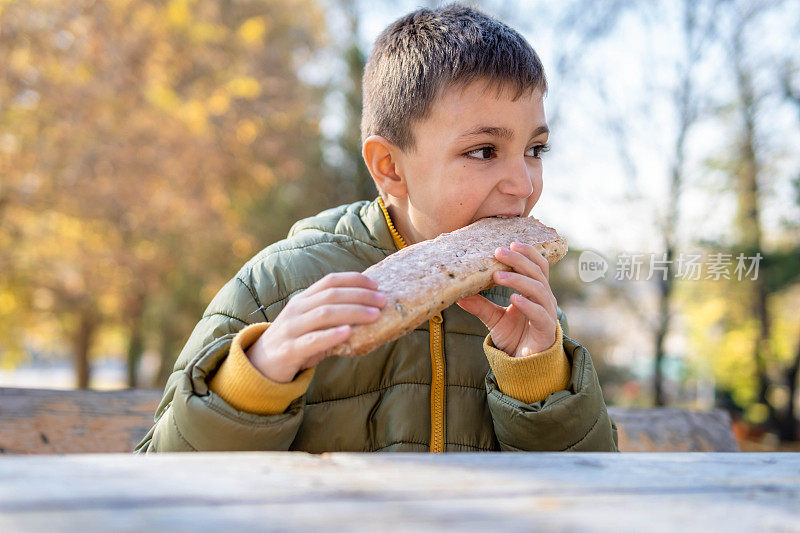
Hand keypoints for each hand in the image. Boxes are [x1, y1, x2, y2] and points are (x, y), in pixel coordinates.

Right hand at [246, 272, 386, 381]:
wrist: (261, 364)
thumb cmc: (296, 341)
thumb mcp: (312, 323)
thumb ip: (333, 316)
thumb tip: (370, 310)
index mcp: (304, 299)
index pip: (330, 281)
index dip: (354, 279)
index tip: (376, 284)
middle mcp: (297, 310)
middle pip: (331, 295)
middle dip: (360, 296)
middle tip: (383, 301)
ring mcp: (291, 329)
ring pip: (324, 314)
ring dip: (352, 312)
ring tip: (374, 315)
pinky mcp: (289, 350)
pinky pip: (312, 340)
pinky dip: (331, 335)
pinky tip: (347, 333)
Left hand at [456, 241, 557, 356]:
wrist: (525, 366)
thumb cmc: (514, 338)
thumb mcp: (494, 319)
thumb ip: (480, 306)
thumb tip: (457, 295)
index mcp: (535, 291)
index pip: (536, 266)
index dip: (527, 253)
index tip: (510, 243)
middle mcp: (544, 299)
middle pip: (537, 272)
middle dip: (519, 260)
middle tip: (499, 251)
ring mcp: (547, 313)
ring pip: (539, 290)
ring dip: (518, 279)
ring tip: (498, 275)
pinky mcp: (546, 330)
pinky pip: (540, 314)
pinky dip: (528, 304)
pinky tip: (514, 298)